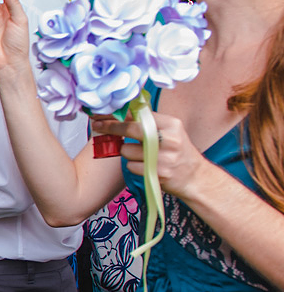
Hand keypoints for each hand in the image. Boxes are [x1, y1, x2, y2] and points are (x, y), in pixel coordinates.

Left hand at [92, 112, 211, 199]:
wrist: (195, 177)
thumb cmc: (177, 152)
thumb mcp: (169, 132)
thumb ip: (148, 123)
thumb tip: (117, 114)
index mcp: (171, 124)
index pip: (139, 114)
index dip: (117, 114)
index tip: (100, 114)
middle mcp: (169, 138)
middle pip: (131, 129)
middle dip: (111, 128)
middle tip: (98, 126)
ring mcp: (164, 157)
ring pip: (127, 150)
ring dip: (126, 153)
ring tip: (139, 155)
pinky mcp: (159, 173)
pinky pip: (131, 166)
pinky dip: (133, 166)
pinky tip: (144, 166)